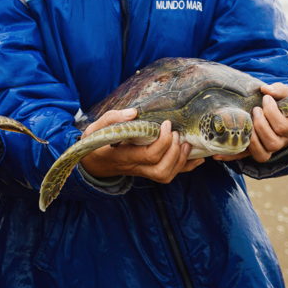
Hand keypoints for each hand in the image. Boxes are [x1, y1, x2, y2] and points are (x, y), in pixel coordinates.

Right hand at [79, 109, 203, 182]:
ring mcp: (143, 172)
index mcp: (123, 156)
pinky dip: (185, 167)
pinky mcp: (148, 172)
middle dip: (175, 152)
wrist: (91, 163)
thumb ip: (113, 118)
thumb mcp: (96, 128)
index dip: (162, 141)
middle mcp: (135, 167)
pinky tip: (196, 157)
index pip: (148, 156)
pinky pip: (170, 174)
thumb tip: (134, 112)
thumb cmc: (95, 143)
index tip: (166, 124)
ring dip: (181, 160)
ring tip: (185, 142)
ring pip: (166, 175)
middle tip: (177, 134)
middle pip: (161, 170)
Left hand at [214, 83, 287, 162]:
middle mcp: (281, 142)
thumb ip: (279, 90)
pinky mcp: (254, 151)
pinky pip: (244, 157)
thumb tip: (265, 89)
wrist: (283, 114)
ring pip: (261, 154)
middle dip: (260, 125)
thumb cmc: (285, 103)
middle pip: (272, 142)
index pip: (282, 127)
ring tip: (245, 123)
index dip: (272, 112)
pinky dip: (231, 156)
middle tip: (255, 110)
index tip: (265, 99)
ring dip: (250, 140)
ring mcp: (268, 149)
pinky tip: (218, 154)